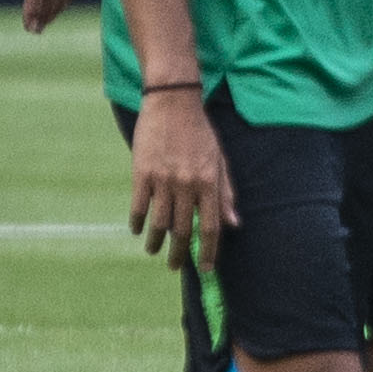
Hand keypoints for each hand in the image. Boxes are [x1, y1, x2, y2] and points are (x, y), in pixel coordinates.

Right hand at [129, 90, 234, 269]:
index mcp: (209, 182)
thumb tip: (234, 224)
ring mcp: (162, 180)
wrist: (173, 102)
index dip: (209, 252)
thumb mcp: (220, 160)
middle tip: (175, 266)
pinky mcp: (141, 173)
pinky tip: (138, 230)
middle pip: (183, 231)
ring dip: (156, 243)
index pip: (211, 227)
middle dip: (180, 254)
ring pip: (159, 223)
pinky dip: (138, 223)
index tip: (206, 269)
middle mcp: (186, 184)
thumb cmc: (200, 132)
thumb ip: (225, 194)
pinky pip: (138, 207)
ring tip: (155, 251)